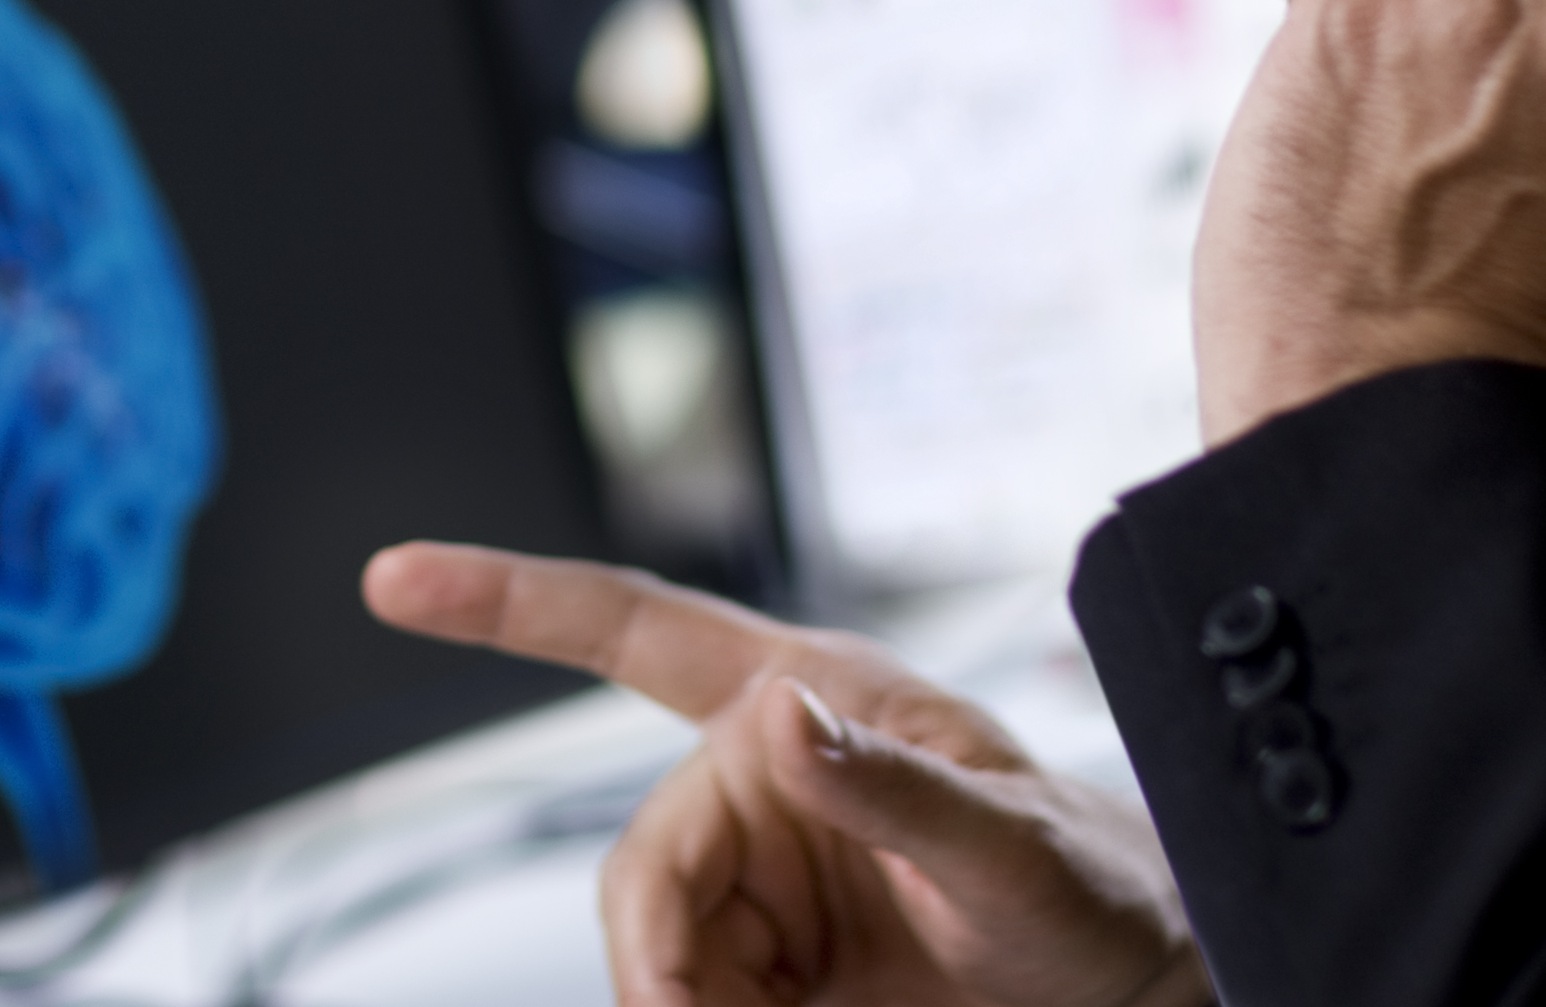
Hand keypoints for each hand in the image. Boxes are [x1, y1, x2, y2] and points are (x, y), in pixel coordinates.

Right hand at [365, 544, 1203, 1006]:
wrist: (1152, 999)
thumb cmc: (1110, 900)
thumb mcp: (1022, 856)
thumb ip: (895, 792)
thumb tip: (770, 717)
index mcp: (812, 698)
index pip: (634, 629)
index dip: (508, 601)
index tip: (393, 581)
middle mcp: (769, 772)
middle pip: (641, 864)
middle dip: (669, 965)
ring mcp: (766, 868)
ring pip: (655, 946)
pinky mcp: (771, 959)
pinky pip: (690, 994)